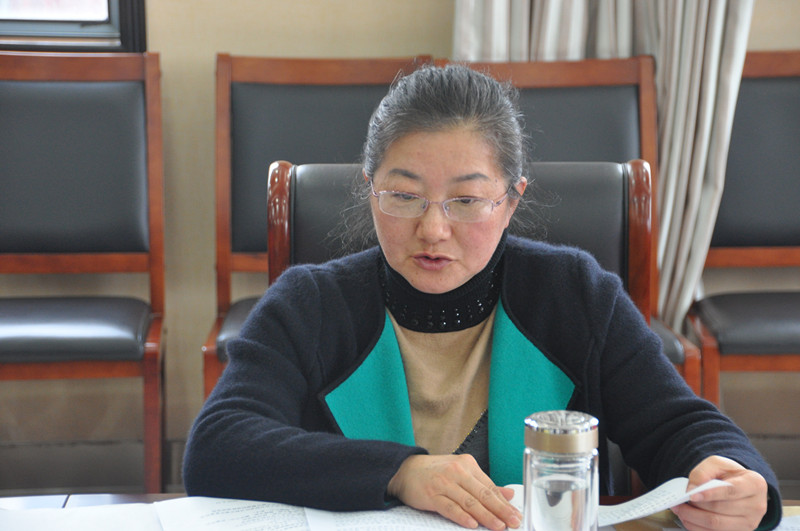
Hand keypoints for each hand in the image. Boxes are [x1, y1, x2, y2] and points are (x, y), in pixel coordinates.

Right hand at [387, 454, 521, 529]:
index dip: (504, 502)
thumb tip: (509, 494)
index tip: (516, 514)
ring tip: (499, 526)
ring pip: (469, 501)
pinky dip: (462, 516)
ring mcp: (444, 483)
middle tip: (514, 522)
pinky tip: (472, 524)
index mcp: (467, 465)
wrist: (405, 470)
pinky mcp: (431, 494)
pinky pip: (450, 507)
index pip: (490, 486)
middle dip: (501, 510)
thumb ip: (484, 484)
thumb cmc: (435, 473)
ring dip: (486, 515)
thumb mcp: (461, 473)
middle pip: (483, 493)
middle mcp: (457, 472)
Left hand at [670, 455, 767, 530]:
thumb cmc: (729, 474)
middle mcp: (757, 506)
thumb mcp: (717, 464)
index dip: (710, 494)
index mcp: (755, 484)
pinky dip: (696, 527)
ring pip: (716, 525)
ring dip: (692, 518)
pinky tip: (686, 518)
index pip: (731, 491)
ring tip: (679, 509)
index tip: (691, 495)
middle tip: (678, 501)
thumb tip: (692, 489)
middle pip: (721, 510)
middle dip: (695, 506)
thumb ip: (704, 472)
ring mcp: (750, 523)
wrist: (739, 487)